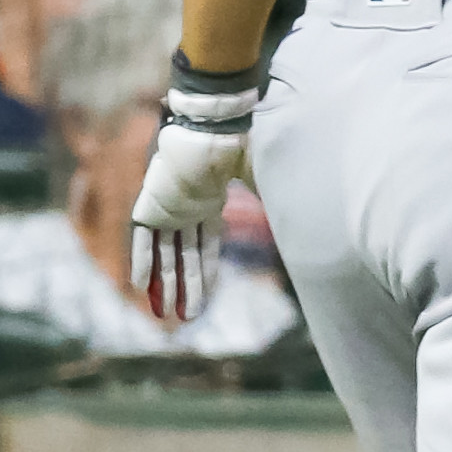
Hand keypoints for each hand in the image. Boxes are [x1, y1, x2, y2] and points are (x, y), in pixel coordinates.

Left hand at [131, 67, 258, 325]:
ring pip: (166, 255)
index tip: (203, 300)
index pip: (206, 248)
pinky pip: (143, 241)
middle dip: (186, 289)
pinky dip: (143, 263)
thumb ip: (272, 199)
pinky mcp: (150, 205)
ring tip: (166, 315)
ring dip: (167, 285)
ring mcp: (167, 209)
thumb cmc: (235, 152)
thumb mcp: (258, 180)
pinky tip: (142, 287)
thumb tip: (309, 216)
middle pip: (186, 258)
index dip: (205, 275)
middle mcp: (186, 211)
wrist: (210, 133)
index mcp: (208, 205)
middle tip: (185, 318)